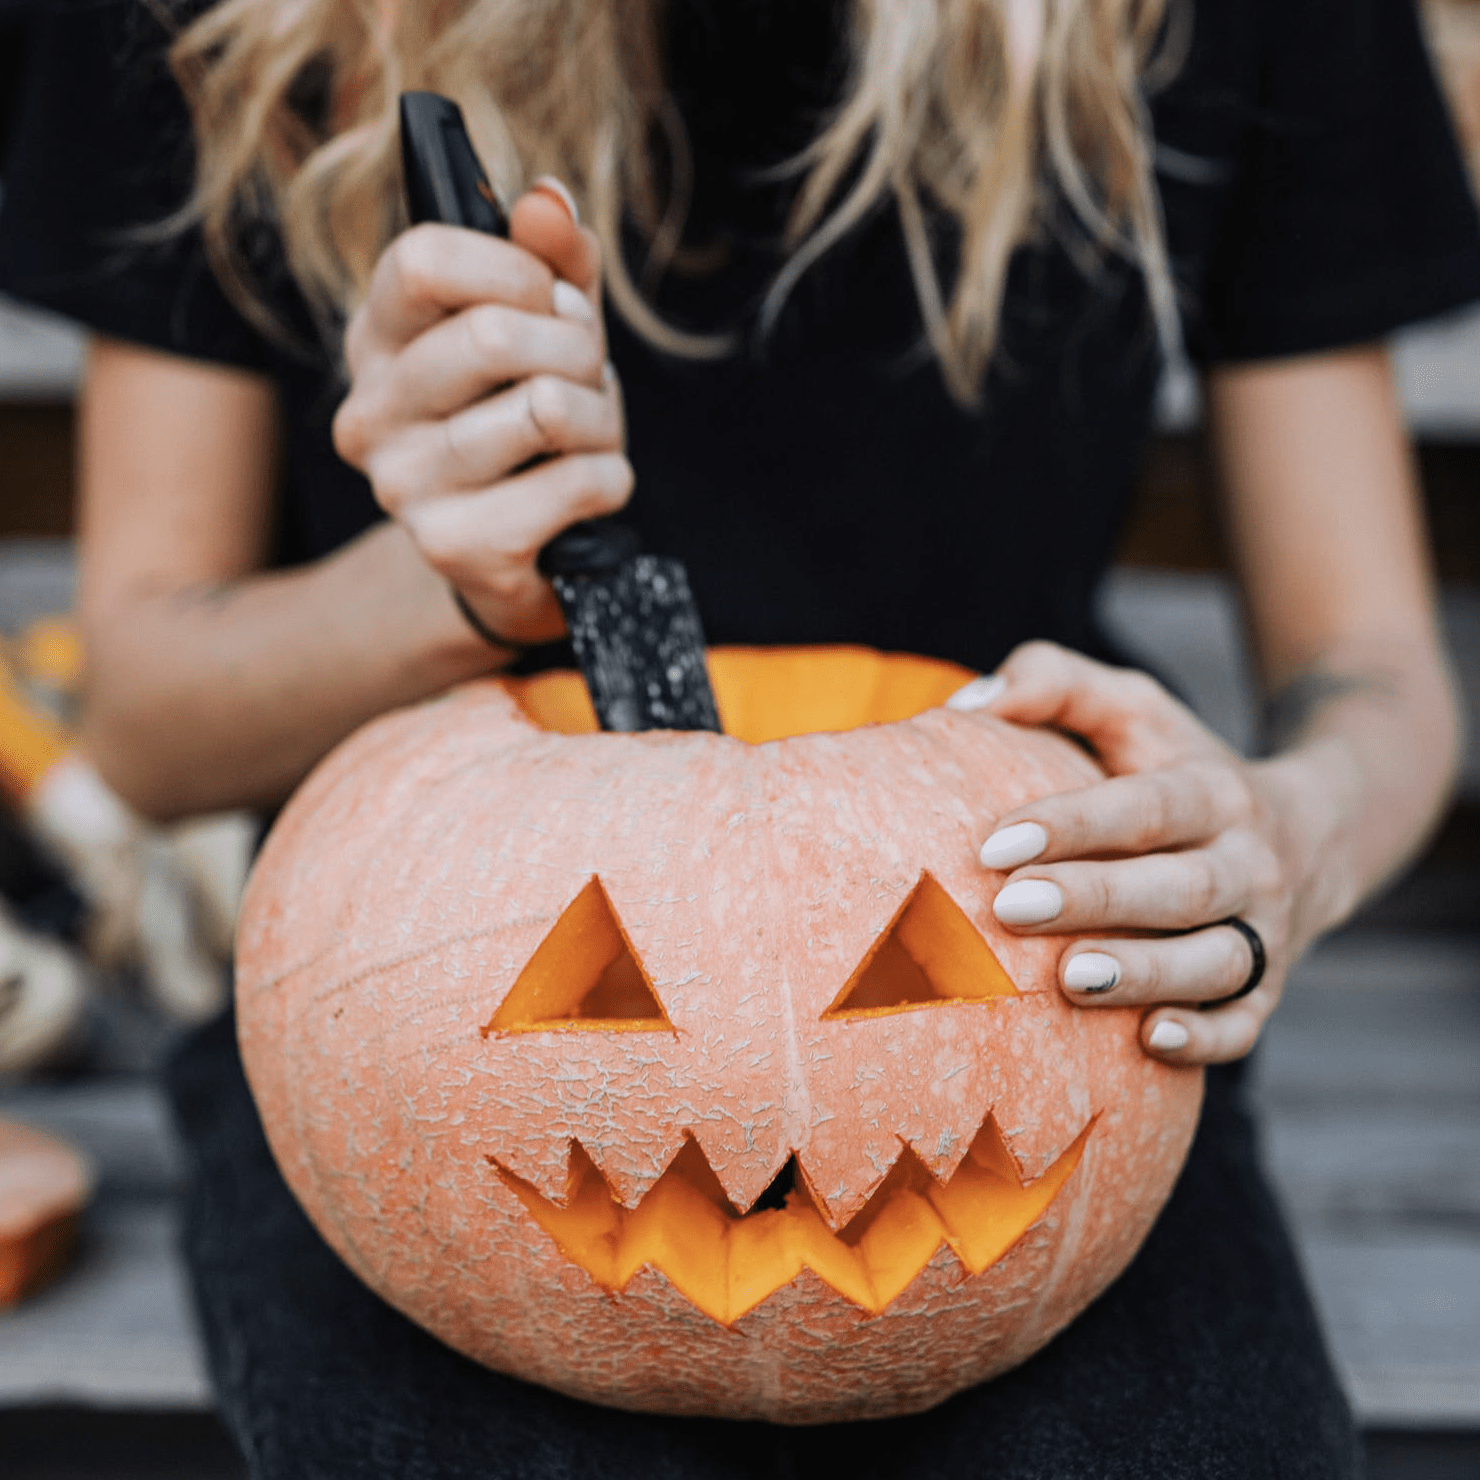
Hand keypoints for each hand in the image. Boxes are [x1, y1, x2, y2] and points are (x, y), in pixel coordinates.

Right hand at [331, 184, 629, 648]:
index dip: (514, 268)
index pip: (422, 259)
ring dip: (602, 419)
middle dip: (577, 349)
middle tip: (586, 373)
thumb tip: (548, 202)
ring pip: (547, 410)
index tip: (550, 297)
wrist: (517, 559)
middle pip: (493, 335)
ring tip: (589, 434)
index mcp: (376, 341)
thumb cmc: (526, 426)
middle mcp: (370, 414)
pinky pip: (580, 481)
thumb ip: (551, 259)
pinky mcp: (458, 547)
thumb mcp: (544, 330)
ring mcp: (405, 487)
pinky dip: (612, 479)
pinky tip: (588, 490)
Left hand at [951, 641, 1319, 1065]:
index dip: (1074, 825)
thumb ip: (1055, 682)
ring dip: (1145, 973)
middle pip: (1177, 888)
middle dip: (1095, 900)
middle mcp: (1249, 864)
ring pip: (1214, 961)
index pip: (1145, 808)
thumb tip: (965, 704)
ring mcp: (1264, 933)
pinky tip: (1150, 1041)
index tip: (995, 843)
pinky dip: (1206, 1038)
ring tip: (1070, 978)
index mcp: (1215, 793)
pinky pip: (1245, 1023)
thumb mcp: (1133, 707)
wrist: (1312, 835)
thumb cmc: (1178, 767)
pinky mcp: (1266, 990)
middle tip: (1010, 907)